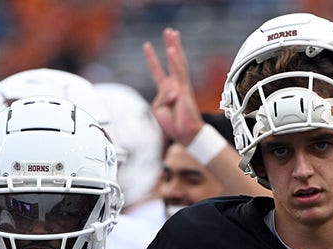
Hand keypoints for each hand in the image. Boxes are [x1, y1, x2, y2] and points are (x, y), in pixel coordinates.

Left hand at [143, 28, 205, 144]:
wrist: (185, 134)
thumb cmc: (173, 124)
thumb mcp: (158, 109)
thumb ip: (160, 97)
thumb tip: (172, 90)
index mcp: (166, 91)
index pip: (158, 71)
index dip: (152, 59)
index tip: (146, 45)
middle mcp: (175, 85)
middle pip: (171, 61)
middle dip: (170, 45)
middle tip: (169, 31)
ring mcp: (181, 86)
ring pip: (177, 62)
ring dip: (174, 46)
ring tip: (172, 32)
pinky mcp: (185, 89)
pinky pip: (179, 72)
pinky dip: (176, 60)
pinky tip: (173, 49)